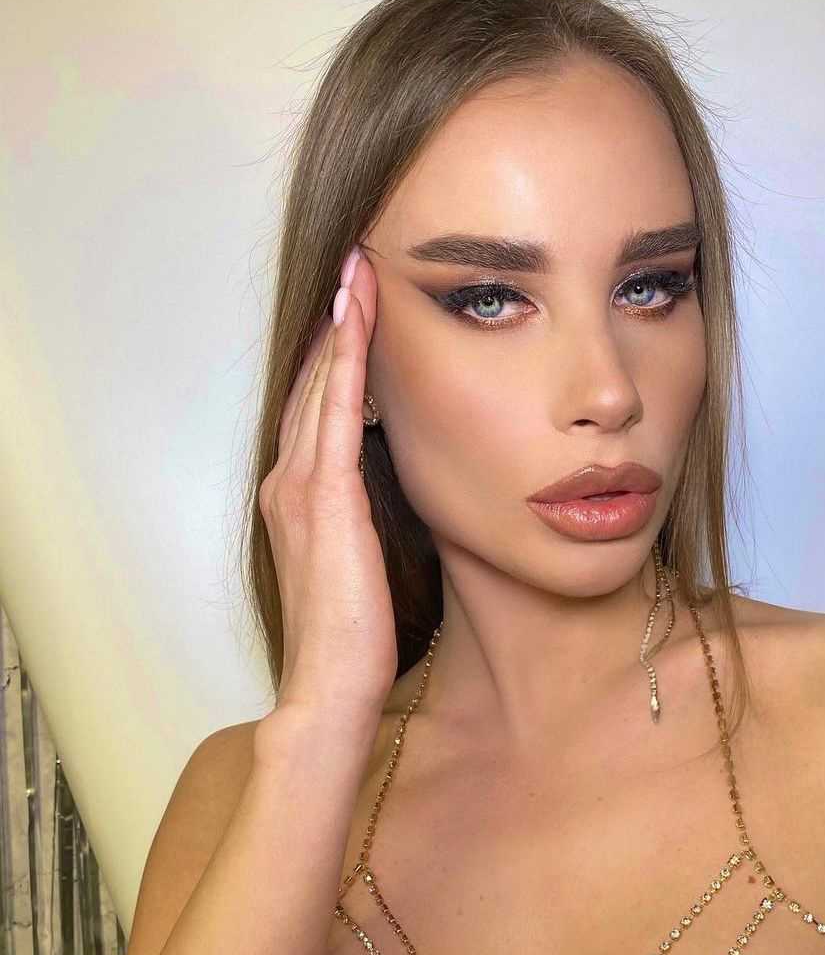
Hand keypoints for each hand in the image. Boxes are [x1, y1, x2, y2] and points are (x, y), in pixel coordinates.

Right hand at [259, 248, 397, 727]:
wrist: (330, 689)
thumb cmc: (352, 641)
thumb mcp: (365, 568)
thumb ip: (370, 525)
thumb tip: (405, 498)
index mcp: (300, 502)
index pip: (317, 412)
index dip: (333, 358)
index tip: (357, 312)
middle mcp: (290, 484)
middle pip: (311, 385)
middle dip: (332, 325)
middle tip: (355, 266)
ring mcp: (301, 487)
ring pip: (319, 385)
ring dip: (338, 324)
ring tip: (358, 270)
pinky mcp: (325, 498)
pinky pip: (336, 410)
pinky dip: (345, 359)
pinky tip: (358, 317)